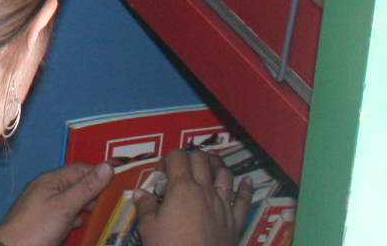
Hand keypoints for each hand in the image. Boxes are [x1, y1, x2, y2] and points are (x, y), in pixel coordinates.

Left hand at [0, 161, 112, 245]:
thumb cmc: (38, 227)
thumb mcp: (65, 206)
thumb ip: (86, 187)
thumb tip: (108, 165)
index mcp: (52, 180)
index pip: (81, 169)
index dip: (99, 175)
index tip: (118, 185)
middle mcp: (47, 188)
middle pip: (76, 184)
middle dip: (94, 192)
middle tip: (113, 204)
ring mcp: (43, 205)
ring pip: (70, 200)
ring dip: (85, 206)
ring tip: (102, 214)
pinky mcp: (42, 220)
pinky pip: (63, 214)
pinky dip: (74, 217)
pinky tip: (81, 225)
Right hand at [130, 150, 252, 245]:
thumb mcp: (149, 228)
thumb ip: (145, 207)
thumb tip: (139, 193)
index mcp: (182, 188)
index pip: (176, 157)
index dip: (167, 159)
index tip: (160, 173)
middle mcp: (205, 190)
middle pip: (201, 159)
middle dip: (190, 157)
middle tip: (182, 168)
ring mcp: (223, 205)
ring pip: (224, 174)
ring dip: (217, 164)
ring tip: (210, 161)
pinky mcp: (235, 221)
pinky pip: (244, 200)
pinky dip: (246, 188)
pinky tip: (247, 180)